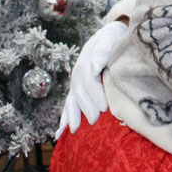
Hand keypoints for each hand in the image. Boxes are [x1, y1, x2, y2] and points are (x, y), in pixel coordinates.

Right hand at [55, 19, 128, 139]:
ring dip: (72, 117)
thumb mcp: (109, 40)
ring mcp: (75, 83)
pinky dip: (64, 119)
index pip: (90, 82)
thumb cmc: (111, 39)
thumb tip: (94, 67)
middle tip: (95, 121)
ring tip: (74, 130)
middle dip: (87, 109)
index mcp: (86, 63)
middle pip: (80, 94)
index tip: (104, 107)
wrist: (106, 36)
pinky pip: (68, 105)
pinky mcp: (76, 89)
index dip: (96, 95)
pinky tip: (59, 134)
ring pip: (71, 101)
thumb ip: (102, 52)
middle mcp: (77, 75)